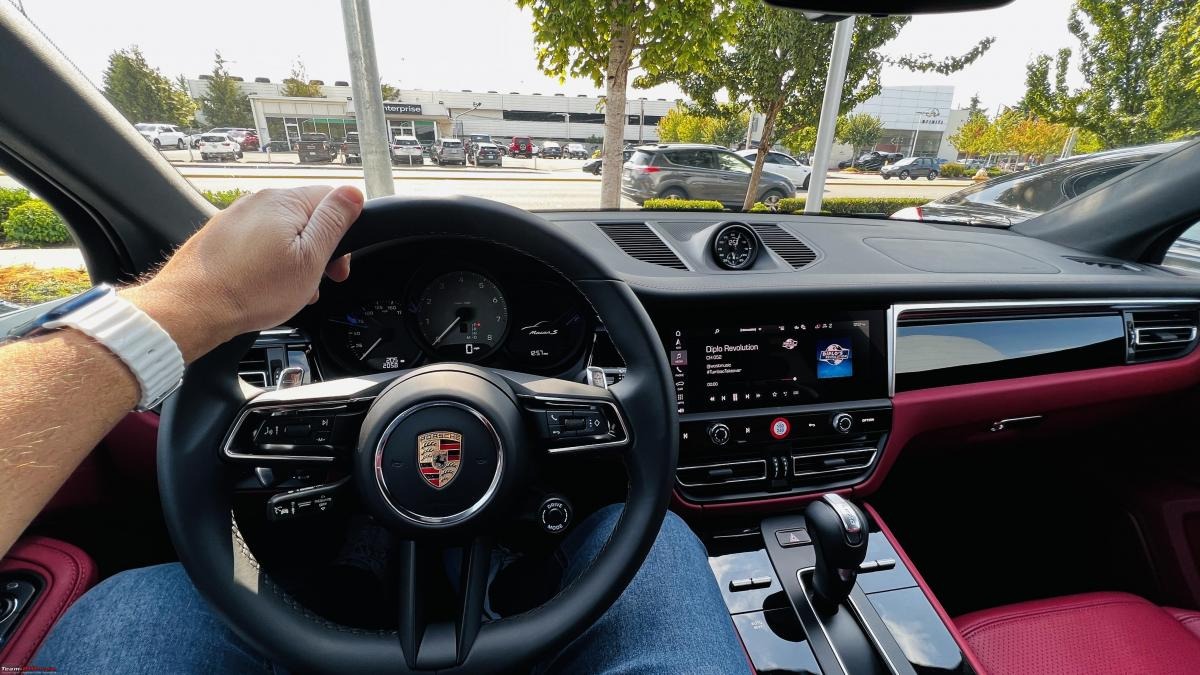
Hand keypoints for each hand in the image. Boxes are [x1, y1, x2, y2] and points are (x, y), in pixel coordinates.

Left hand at [122, 186, 363, 360]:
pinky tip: (263, 286)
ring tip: (288, 290)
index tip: (338, 265)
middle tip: (317, 282)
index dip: (345, 232)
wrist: (192, 307)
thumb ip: (334, 221)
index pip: (332, 199)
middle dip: (317, 249)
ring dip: (293, 258)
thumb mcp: (310, 259)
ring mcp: (234, 217)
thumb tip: (352, 193)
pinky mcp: (219, 236)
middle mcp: (257, 201)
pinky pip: (255, 242)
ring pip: (280, 232)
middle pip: (305, 217)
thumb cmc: (252, 290)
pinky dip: (266, 261)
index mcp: (284, 202)